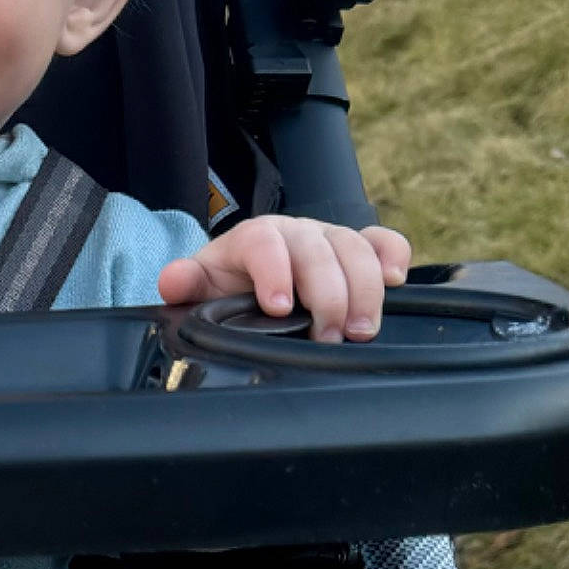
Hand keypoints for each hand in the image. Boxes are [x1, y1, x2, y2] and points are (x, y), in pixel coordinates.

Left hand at [158, 215, 410, 341]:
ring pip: (355, 248)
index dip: (275, 272)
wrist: (249, 278)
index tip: (280, 308)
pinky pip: (383, 242)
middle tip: (329, 336)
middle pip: (319, 249)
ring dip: (364, 289)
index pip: (264, 243)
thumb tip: (173, 282)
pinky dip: (393, 256)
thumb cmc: (228, 284)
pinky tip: (395, 280)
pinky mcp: (358, 250)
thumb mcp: (202, 286)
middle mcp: (295, 232)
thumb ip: (185, 283)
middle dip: (328, 294)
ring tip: (360, 331)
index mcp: (254, 238)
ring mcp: (329, 238)